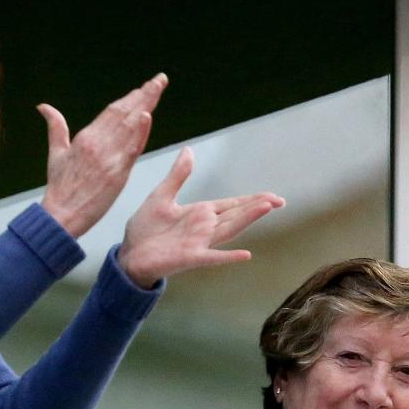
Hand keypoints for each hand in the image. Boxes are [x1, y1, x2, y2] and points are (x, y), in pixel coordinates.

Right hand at [39, 73, 167, 238]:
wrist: (61, 215)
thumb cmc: (59, 188)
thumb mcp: (55, 153)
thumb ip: (55, 127)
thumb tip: (43, 106)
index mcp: (85, 137)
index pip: (112, 111)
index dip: (130, 98)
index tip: (144, 87)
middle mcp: (97, 143)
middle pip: (124, 113)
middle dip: (144, 94)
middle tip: (159, 80)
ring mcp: (108, 157)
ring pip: (130, 125)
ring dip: (147, 105)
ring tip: (159, 88)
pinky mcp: (116, 173)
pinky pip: (130, 149)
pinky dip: (140, 132)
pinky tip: (148, 116)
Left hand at [116, 146, 285, 286]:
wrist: (129, 254)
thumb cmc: (145, 229)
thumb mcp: (161, 196)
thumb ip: (178, 176)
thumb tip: (189, 151)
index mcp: (200, 213)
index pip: (231, 205)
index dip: (252, 200)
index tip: (272, 196)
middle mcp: (204, 228)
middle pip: (236, 216)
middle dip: (257, 207)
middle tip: (279, 200)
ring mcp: (199, 244)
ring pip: (229, 230)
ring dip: (248, 220)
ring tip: (268, 209)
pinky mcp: (190, 258)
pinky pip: (213, 257)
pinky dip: (229, 257)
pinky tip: (246, 254)